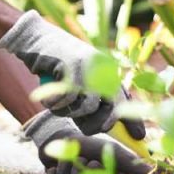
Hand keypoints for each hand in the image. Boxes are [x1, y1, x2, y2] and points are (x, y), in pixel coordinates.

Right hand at [0, 10, 143, 136]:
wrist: (34, 37)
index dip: (133, 120)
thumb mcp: (78, 78)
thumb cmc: (54, 63)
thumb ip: (92, 96)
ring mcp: (87, 66)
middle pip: (113, 106)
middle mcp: (101, 66)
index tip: (139, 137)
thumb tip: (107, 124)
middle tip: (85, 128)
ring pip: (89, 106)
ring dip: (71, 113)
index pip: (125, 98)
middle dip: (100, 124)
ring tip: (57, 107)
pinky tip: (48, 100)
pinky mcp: (71, 66)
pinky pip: (68, 99)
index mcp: (106, 69)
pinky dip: (56, 105)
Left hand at [24, 111, 150, 173]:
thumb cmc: (92, 145)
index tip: (96, 163)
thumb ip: (138, 168)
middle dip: (81, 172)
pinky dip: (52, 173)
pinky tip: (54, 165)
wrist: (63, 136)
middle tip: (81, 159)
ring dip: (65, 170)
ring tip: (67, 159)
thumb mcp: (116, 155)